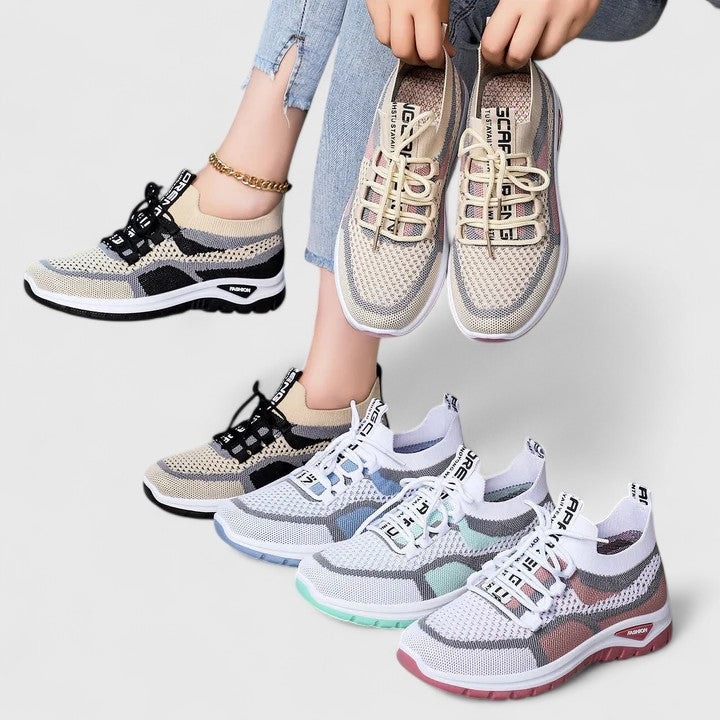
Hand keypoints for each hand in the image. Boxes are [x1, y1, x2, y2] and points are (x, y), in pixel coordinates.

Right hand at [366, 0, 454, 68]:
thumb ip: (444, 24)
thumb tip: (446, 52)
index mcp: (425, 4)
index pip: (427, 50)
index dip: (436, 61)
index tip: (441, 60)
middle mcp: (400, 5)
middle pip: (402, 51)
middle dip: (416, 59)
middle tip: (425, 55)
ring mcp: (382, 2)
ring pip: (385, 41)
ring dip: (399, 46)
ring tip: (411, 39)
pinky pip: (376, 26)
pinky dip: (388, 32)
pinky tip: (398, 25)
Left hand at [482, 0, 600, 67]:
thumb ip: (502, 9)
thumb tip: (490, 42)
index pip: (494, 44)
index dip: (490, 54)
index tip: (493, 52)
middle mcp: (543, 6)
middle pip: (519, 56)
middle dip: (512, 58)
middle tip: (511, 50)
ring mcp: (567, 12)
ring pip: (545, 53)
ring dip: (536, 49)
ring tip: (534, 32)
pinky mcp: (584, 15)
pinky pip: (565, 41)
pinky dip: (555, 36)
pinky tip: (552, 21)